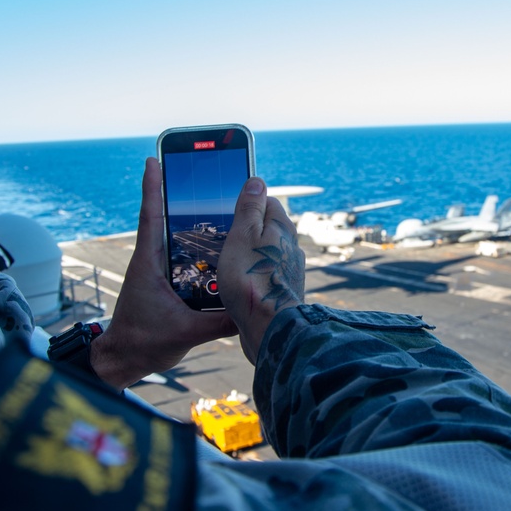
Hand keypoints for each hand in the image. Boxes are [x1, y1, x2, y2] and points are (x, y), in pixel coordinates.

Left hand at [90, 158, 238, 389]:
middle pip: (167, 219)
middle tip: (198, 171)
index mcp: (149, 264)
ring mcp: (158, 271)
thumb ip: (219, 322)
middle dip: (180, 194)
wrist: (125, 360)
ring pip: (178, 238)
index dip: (152, 188)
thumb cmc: (143, 343)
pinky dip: (199, 248)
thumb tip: (250, 311)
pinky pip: (185, 258)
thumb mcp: (185, 332)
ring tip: (217, 201)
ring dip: (193, 220)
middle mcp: (152, 261)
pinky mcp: (166, 283)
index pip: (151, 217)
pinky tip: (220, 245)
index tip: (153, 160)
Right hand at [217, 177, 303, 364]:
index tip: (225, 211)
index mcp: (282, 227)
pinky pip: (264, 274)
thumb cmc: (252, 280)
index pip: (265, 201)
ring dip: (247, 255)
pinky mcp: (282, 290)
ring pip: (264, 253)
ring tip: (224, 264)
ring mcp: (288, 269)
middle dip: (244, 230)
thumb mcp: (243, 235)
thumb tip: (257, 181)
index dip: (244, 203)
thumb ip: (250, 208)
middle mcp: (290, 246)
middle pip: (264, 228)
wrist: (269, 328)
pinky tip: (236, 285)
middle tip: (220, 239)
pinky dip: (251, 274)